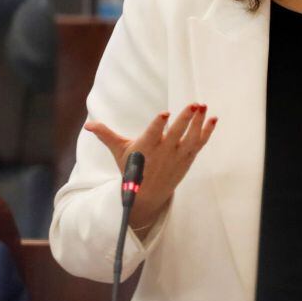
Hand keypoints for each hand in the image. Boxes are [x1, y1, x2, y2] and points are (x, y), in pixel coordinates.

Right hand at [85, 104, 217, 235]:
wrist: (147, 196)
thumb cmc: (132, 170)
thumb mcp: (119, 152)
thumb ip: (106, 135)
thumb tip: (88, 124)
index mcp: (145, 149)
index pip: (152, 135)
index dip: (158, 124)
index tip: (165, 113)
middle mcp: (163, 152)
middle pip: (176, 134)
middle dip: (185, 119)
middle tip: (194, 104)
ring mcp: (177, 156)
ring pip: (191, 138)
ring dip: (199, 122)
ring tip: (204, 106)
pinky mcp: (187, 159)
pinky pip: (199, 144)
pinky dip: (207, 132)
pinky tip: (212, 118)